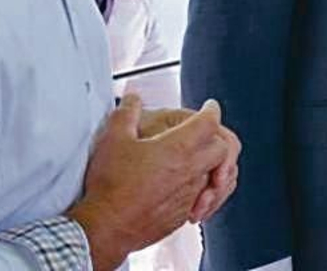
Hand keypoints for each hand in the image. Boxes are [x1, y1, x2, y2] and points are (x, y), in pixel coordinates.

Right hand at [68, 96, 241, 268]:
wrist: (104, 227)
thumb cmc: (110, 185)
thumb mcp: (113, 140)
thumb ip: (126, 113)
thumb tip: (132, 98)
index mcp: (179, 148)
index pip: (210, 122)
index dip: (211, 110)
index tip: (210, 107)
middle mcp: (191, 170)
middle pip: (222, 148)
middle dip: (218, 137)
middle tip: (207, 133)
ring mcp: (189, 194)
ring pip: (216, 174)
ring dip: (213, 165)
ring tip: (202, 161)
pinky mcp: (182, 214)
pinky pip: (203, 198)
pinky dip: (202, 189)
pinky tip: (187, 189)